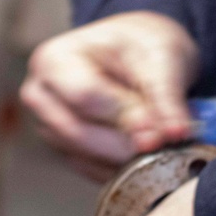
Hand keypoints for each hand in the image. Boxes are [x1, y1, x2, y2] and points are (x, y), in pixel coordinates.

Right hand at [20, 12, 199, 178]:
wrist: (138, 52)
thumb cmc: (141, 44)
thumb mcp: (159, 56)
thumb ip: (164, 96)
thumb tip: (173, 134)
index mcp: (53, 60)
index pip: (84, 96)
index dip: (123, 116)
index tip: (159, 130)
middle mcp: (42, 98)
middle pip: (80, 133)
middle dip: (126, 143)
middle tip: (165, 145)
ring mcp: (50, 128)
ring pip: (87, 158)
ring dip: (127, 160)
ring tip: (164, 147)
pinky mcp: (66, 152)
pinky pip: (93, 171)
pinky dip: (123, 169)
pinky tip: (151, 156)